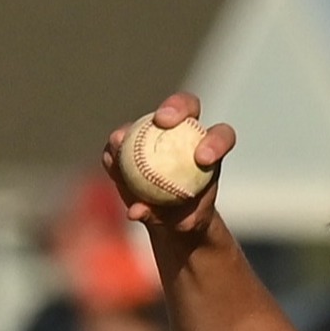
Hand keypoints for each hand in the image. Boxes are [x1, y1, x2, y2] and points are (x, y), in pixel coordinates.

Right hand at [102, 92, 235, 239]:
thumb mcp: (182, 224)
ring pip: (146, 121)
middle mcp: (187, 131)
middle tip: (162, 121)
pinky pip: (121, 143)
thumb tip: (137, 210)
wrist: (170, 218)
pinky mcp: (133, 143)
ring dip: (131, 128)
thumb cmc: (187, 218)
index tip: (202, 159)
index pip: (220, 136)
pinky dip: (114, 151)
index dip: (215, 141)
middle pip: (186, 106)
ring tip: (119, 142)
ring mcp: (158, 133)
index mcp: (210, 149)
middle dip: (177, 106)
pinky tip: (109, 160)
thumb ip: (164, 215)